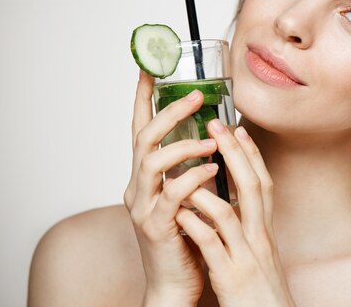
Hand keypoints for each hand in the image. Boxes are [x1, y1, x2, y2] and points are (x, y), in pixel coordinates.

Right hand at [124, 70, 217, 305]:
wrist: (175, 282)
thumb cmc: (185, 236)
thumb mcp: (187, 195)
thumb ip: (191, 168)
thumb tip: (211, 137)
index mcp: (146, 177)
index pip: (141, 129)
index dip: (143, 99)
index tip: (150, 69)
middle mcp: (138, 187)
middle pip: (144, 138)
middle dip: (168, 112)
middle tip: (196, 96)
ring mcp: (143, 207)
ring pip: (152, 162)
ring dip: (183, 146)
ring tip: (212, 142)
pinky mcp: (156, 226)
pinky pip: (171, 194)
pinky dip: (192, 178)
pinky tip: (212, 171)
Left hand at [175, 118, 296, 306]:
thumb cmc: (260, 294)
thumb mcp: (259, 256)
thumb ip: (248, 230)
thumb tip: (235, 206)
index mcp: (265, 233)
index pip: (263, 185)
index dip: (251, 155)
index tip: (238, 129)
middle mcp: (260, 239)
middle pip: (254, 188)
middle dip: (235, 154)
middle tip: (217, 125)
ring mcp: (247, 257)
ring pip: (230, 214)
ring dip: (209, 187)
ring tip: (187, 167)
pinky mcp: (231, 277)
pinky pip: (212, 246)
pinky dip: (197, 224)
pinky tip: (180, 210)